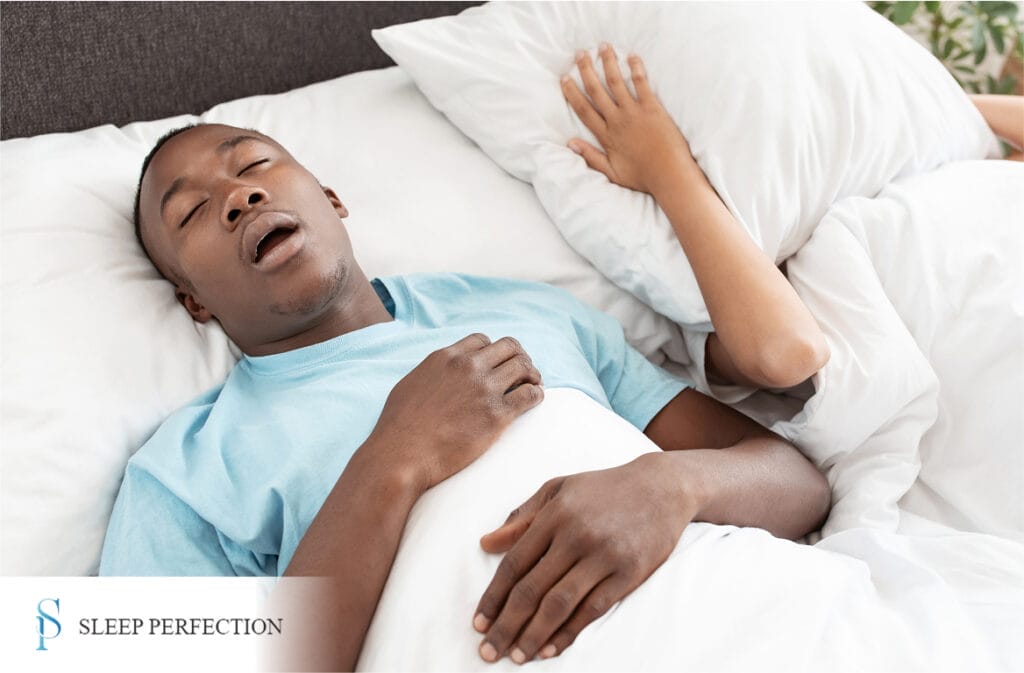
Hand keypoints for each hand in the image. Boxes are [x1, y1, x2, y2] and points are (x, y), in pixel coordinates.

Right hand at [368, 333, 543, 491]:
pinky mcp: (497, 414)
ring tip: (532, 386)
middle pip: (509, 347)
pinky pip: (530, 395)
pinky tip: (533, 401)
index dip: (493, 351)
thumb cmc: (399, 426)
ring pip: (524, 367)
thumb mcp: (412, 383)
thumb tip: (442, 373)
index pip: (482, 340)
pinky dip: (536, 395)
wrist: (402, 454)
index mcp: (447, 357)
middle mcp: (468, 367)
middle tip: (522, 373)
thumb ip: (433, 372)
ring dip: (532, 375)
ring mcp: (485, 389)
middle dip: (519, 357)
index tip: (498, 364)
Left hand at [473, 453, 697, 663]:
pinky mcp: (628, 573)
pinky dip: (570, 632)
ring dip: (534, 635)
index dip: (493, 597)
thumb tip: (486, 543)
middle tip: (489, 652)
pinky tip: (551, 648)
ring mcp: (604, 556)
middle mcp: (576, 536)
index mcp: (554, 515)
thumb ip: (521, 516)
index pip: (515, 564)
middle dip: (506, 625)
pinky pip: (593, 609)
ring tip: (517, 656)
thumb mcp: (558, 489)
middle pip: (532, 589)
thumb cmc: (603, 489)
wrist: (661, 487)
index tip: (478, 623)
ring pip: (560, 604)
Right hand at [561, 45, 694, 194]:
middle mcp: (617, 120)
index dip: (572, 92)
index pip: (584, 110)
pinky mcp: (652, 108)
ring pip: (616, 83)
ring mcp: (634, 112)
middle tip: (580, 54)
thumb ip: (590, 157)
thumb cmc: (642, 177)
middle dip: (587, 70)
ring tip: (603, 47)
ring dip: (608, 63)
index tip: (565, 78)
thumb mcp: (611, 173)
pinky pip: (642, 84)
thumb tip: (570, 143)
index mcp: (607, 136)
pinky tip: (631, 56)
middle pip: (597, 91)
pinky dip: (636, 69)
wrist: (669, 175)